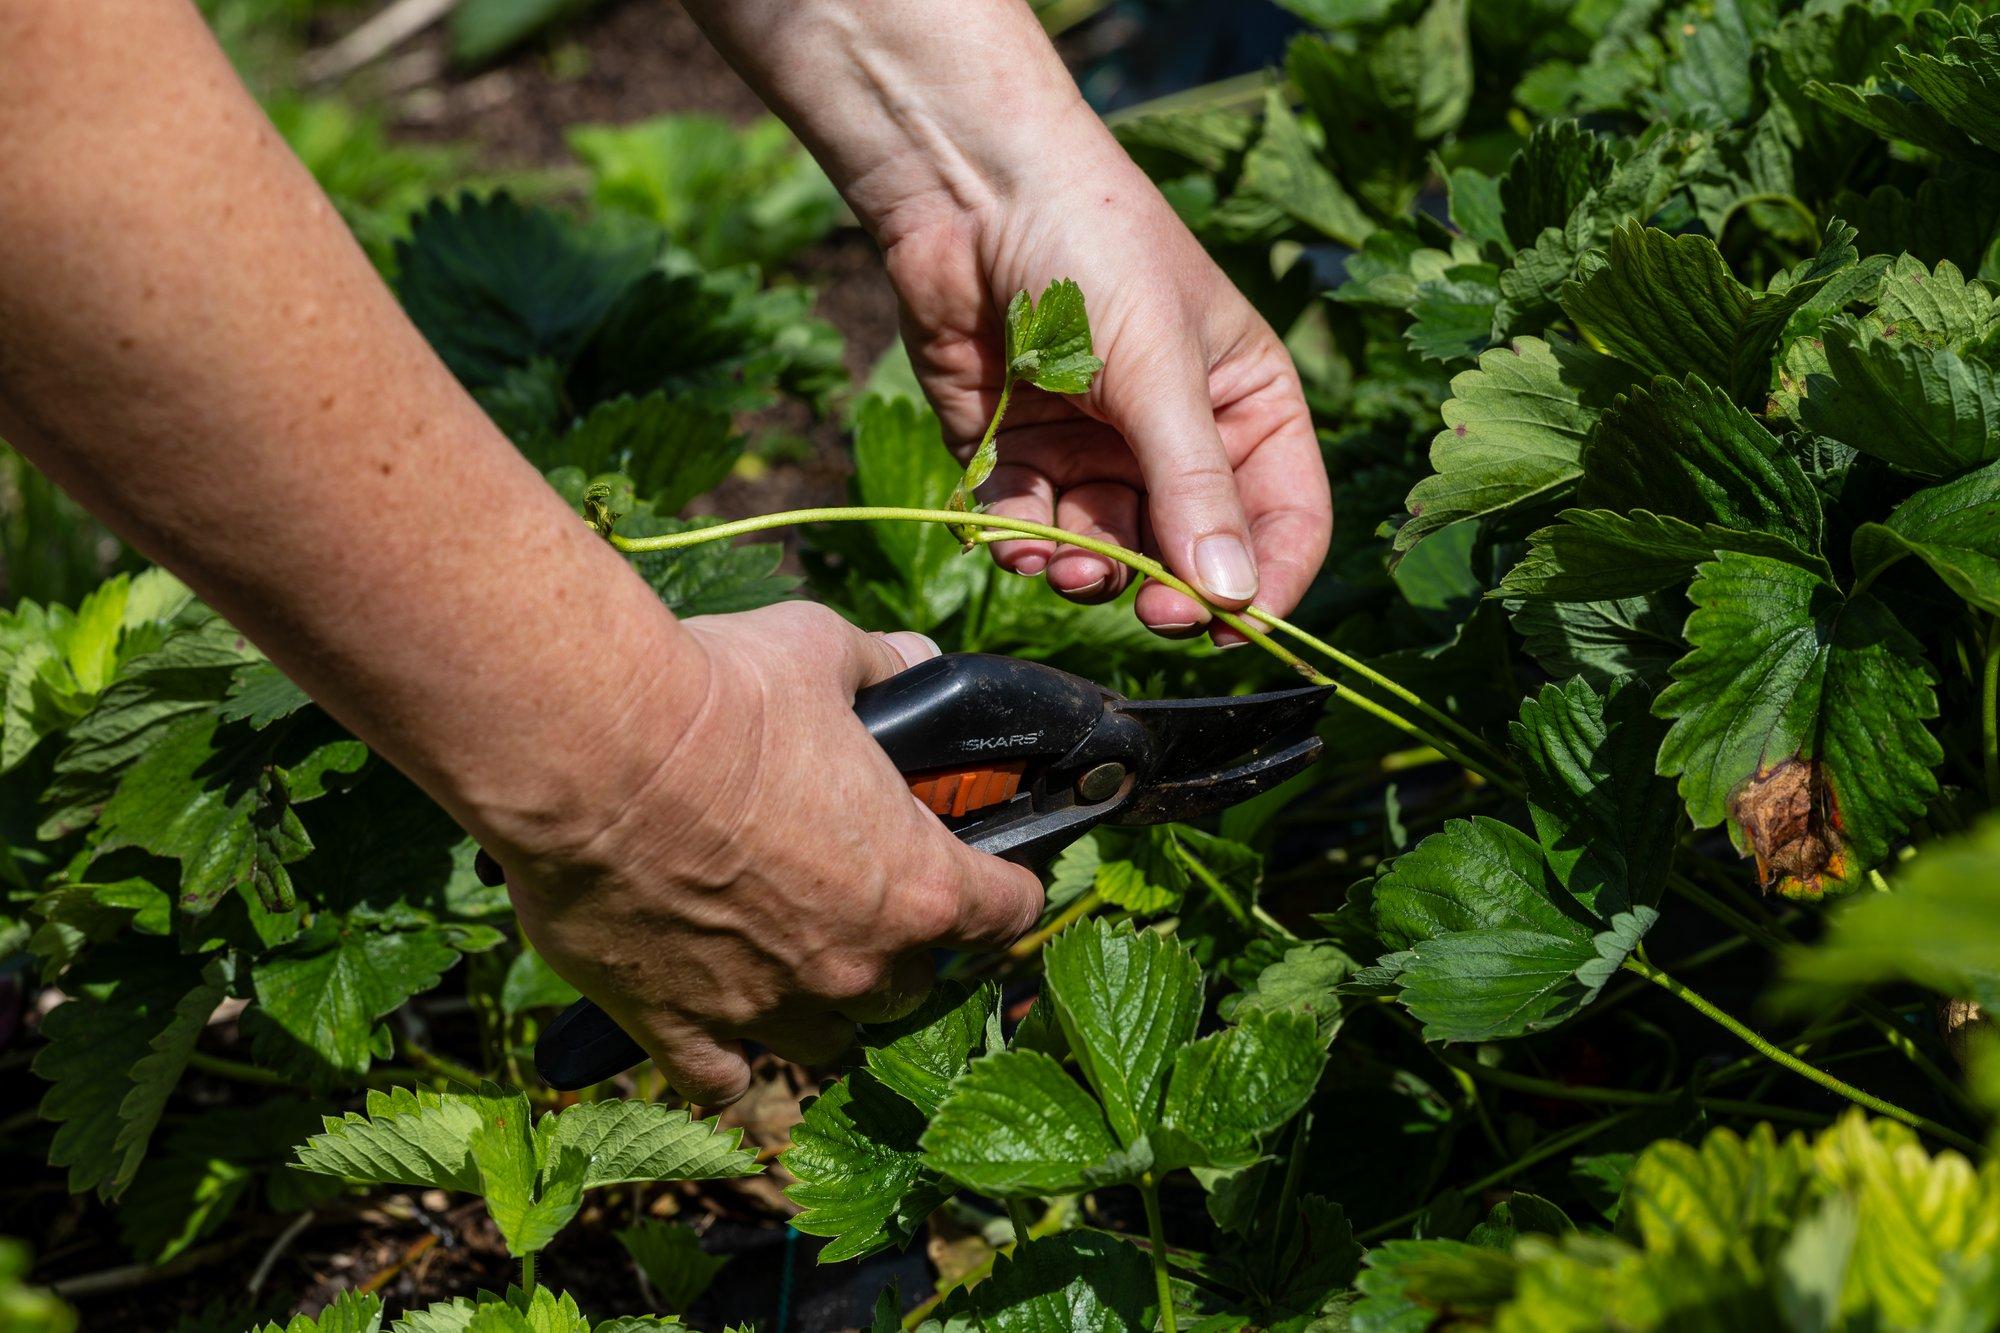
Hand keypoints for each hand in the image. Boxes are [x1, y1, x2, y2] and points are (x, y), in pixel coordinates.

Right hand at [495, 603, 1043, 1104]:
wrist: (592, 752)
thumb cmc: (720, 699)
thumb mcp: (822, 653)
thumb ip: (882, 665)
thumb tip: (914, 657)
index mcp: (916, 882)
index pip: (1008, 912)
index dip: (1006, 892)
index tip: (994, 880)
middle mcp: (856, 962)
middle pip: (915, 988)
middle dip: (903, 951)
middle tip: (870, 904)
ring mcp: (769, 1006)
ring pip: (828, 1045)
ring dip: (823, 1010)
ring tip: (795, 967)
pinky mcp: (678, 1027)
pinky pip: (722, 1083)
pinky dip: (726, 1061)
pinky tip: (717, 1030)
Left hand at [878, 126, 1332, 641]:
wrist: (968, 191)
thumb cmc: (1093, 252)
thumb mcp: (1159, 369)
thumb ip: (1192, 487)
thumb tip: (1234, 599)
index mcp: (1246, 408)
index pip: (1285, 520)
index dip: (1268, 582)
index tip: (1234, 627)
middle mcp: (1178, 442)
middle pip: (1190, 554)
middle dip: (1165, 587)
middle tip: (1146, 610)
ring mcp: (1099, 451)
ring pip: (1107, 553)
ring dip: (1087, 571)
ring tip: (1063, 563)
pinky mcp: (1023, 456)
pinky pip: (1035, 528)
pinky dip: (1026, 543)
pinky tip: (1014, 539)